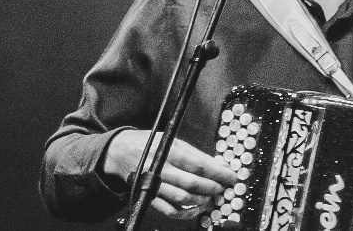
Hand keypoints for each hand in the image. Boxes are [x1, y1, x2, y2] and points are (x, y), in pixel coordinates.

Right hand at [104, 129, 237, 218]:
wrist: (121, 152)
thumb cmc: (150, 143)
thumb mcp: (173, 140)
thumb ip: (195, 154)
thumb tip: (219, 165)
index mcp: (168, 151)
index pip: (199, 165)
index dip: (218, 173)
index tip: (231, 176)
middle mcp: (161, 169)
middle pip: (192, 183)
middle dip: (213, 187)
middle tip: (225, 187)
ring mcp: (154, 185)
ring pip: (183, 198)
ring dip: (202, 199)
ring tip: (213, 196)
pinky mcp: (149, 197)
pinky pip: (170, 210)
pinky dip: (186, 212)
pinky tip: (197, 208)